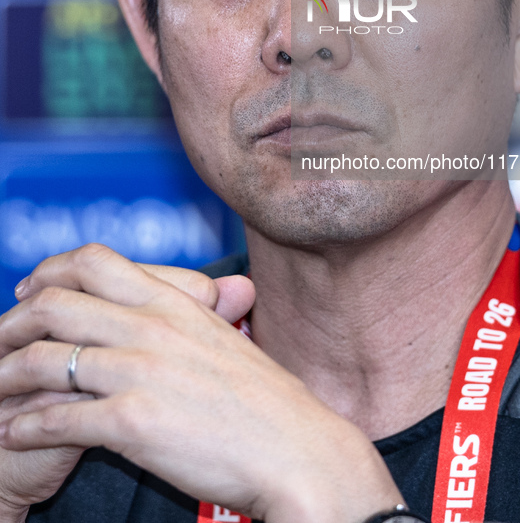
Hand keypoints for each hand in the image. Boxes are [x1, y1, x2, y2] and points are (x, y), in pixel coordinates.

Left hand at [0, 250, 254, 519]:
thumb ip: (192, 311)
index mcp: (173, 302)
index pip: (94, 261)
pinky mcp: (135, 424)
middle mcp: (152, 327)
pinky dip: (26, 427)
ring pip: (46, 361)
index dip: (49, 271)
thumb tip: (177, 299)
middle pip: (54, 305)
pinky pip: (59, 419)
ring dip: (5, 377)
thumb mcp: (225, 337)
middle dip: (11, 324)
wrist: (297, 451)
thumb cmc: (266, 401)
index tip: (29, 292)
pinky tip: (14, 435)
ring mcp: (141, 372)